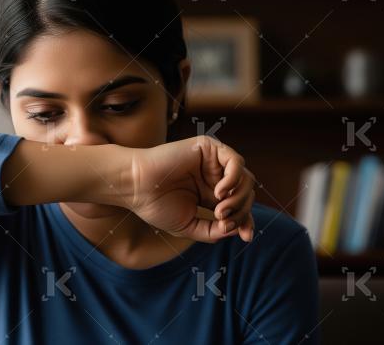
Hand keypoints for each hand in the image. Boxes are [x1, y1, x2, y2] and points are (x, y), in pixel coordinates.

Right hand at [127, 135, 255, 242]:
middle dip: (241, 211)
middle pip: (246, 193)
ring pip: (245, 178)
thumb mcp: (188, 226)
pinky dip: (234, 179)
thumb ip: (212, 231)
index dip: (246, 221)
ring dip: (238, 198)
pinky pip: (236, 161)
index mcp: (210, 194)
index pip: (239, 206)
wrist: (137, 186)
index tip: (246, 238)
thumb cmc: (156, 205)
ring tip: (219, 210)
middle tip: (222, 220)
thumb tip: (235, 229)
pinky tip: (218, 192)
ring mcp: (213, 161)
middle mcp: (214, 176)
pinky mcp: (209, 147)